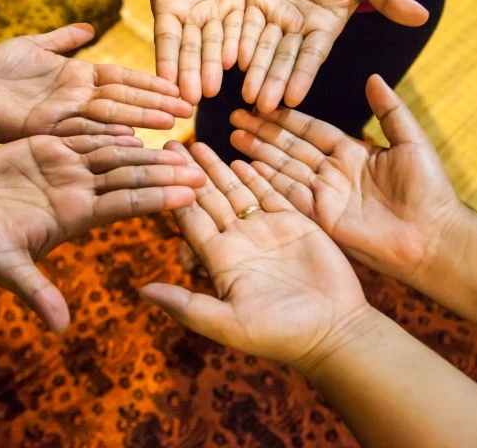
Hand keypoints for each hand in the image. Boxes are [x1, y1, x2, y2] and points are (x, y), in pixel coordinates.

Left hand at [0, 24, 193, 141]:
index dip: (149, 81)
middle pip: (123, 100)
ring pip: (108, 118)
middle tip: (189, 109)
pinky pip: (80, 133)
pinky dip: (105, 136)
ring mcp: (63, 116)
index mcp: (77, 77)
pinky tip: (131, 140)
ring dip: (139, 121)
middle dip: (155, 104)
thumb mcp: (32, 45)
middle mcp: (76, 99)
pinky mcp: (44, 131)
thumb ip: (62, 39)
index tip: (176, 83)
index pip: (122, 78)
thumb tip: (89, 28)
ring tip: (170, 125)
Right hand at [0, 134, 205, 331]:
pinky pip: (83, 134)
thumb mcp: (6, 269)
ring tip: (179, 142)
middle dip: (165, 172)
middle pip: (130, 177)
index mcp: (76, 216)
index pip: (126, 203)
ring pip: (113, 153)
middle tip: (201, 168)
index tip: (190, 194)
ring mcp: (65, 167)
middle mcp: (79, 190)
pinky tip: (133, 123)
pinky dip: (107, 127)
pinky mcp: (47, 145)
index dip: (157, 197)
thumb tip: (61, 328)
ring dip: (146, 149)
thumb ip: (35, 292)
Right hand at [80, 0, 255, 103]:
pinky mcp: (241, 8)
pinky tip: (238, 60)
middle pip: (191, 50)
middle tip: (191, 99)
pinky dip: (239, 43)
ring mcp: (217, 16)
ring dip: (214, 66)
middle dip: (191, 73)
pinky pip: (240, 27)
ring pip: (216, 44)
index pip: (166, 41)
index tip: (164, 84)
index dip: (166, 62)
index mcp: (168, 13)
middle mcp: (192, 21)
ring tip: (212, 88)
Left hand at [140, 141, 367, 372]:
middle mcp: (239, 241)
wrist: (334, 331)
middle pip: (208, 198)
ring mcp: (266, 230)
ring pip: (236, 191)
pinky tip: (239, 156)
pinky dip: (255, 175)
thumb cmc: (280, 334)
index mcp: (220, 260)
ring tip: (198, 142)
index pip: (190, 219)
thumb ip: (186, 305)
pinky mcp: (295, 223)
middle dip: (189, 171)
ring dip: (217, 167)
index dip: (172, 193)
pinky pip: (270, 193)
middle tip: (171, 143)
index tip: (155, 168)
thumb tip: (142, 291)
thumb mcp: (228, 323)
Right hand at [229, 74, 461, 284]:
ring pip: (284, 169)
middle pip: (289, 147)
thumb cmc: (429, 190)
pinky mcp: (322, 218)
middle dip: (262, 132)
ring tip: (232, 137)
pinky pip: (289, 196)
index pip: (310, 130)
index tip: (261, 102)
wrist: (434, 237)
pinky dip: (268, 183)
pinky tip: (247, 168)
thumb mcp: (411, 142)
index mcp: (352, 153)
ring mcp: (325, 196)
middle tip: (234, 117)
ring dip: (258, 154)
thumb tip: (373, 77)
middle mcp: (333, 173)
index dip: (286, 117)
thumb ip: (389, 111)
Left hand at [239, 0, 428, 112]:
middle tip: (262, 107)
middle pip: (284, 59)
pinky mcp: (257, 3)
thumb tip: (422, 17)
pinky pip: (247, 25)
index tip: (292, 99)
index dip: (301, 76)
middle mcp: (299, 30)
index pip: (311, 57)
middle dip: (273, 82)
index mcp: (324, 28)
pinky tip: (230, 60)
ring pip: (262, 48)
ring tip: (245, 94)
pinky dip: (239, 41)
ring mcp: (277, 18)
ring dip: (254, 70)